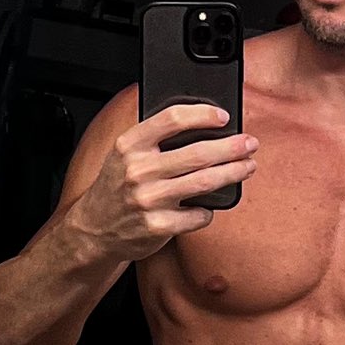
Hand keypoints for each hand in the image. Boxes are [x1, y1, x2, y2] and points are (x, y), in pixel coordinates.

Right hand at [69, 104, 256, 261]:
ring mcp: (148, 200)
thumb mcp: (123, 154)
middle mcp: (138, 170)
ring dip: (233, 173)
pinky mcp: (158, 226)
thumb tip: (201, 125)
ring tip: (247, 166)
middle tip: (250, 144)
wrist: (94, 230)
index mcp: (129, 145)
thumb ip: (153, 139)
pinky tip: (209, 206)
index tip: (223, 117)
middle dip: (231, 147)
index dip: (202, 115)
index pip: (171, 119)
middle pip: (198, 152)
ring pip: (205, 182)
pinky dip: (208, 210)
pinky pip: (198, 215)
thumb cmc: (117, 187)